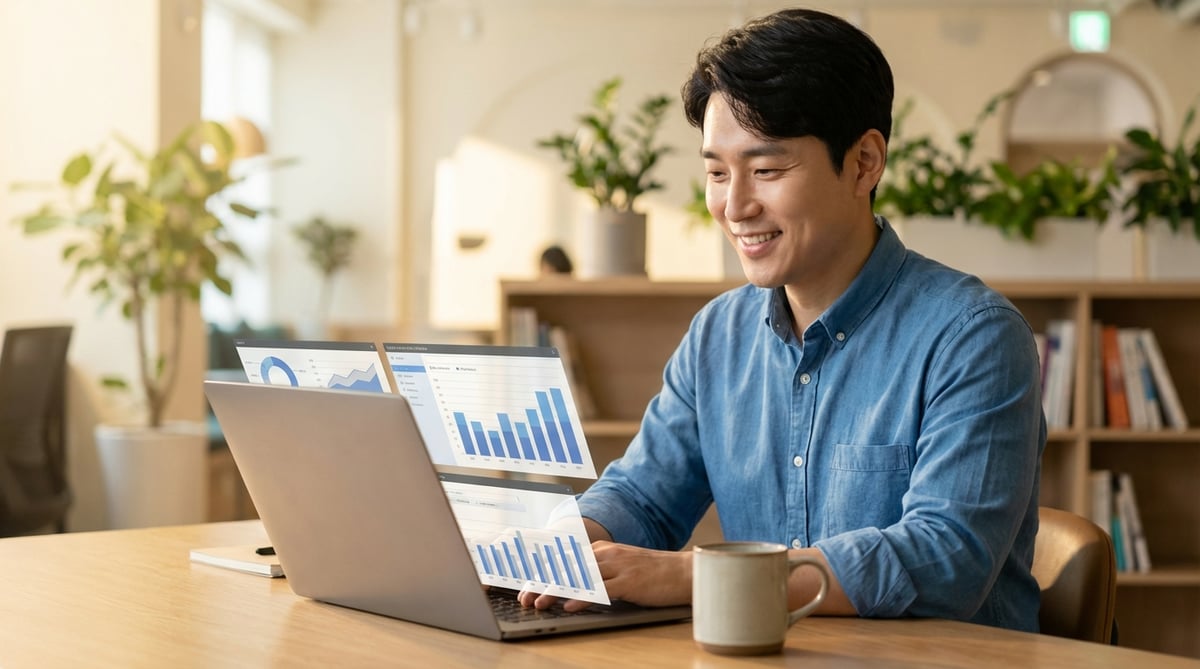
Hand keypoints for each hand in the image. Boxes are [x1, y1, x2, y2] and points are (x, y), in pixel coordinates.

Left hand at [518, 541, 691, 611]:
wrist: (683, 572)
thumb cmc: (652, 573)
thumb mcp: (619, 566)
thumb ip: (597, 572)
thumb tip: (571, 586)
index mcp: (600, 549)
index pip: (564, 558)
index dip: (542, 571)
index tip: (525, 585)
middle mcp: (605, 554)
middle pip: (566, 566)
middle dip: (542, 581)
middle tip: (524, 596)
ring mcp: (617, 566)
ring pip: (578, 576)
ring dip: (556, 590)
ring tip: (539, 603)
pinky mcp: (629, 581)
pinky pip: (601, 589)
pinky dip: (582, 597)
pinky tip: (569, 605)